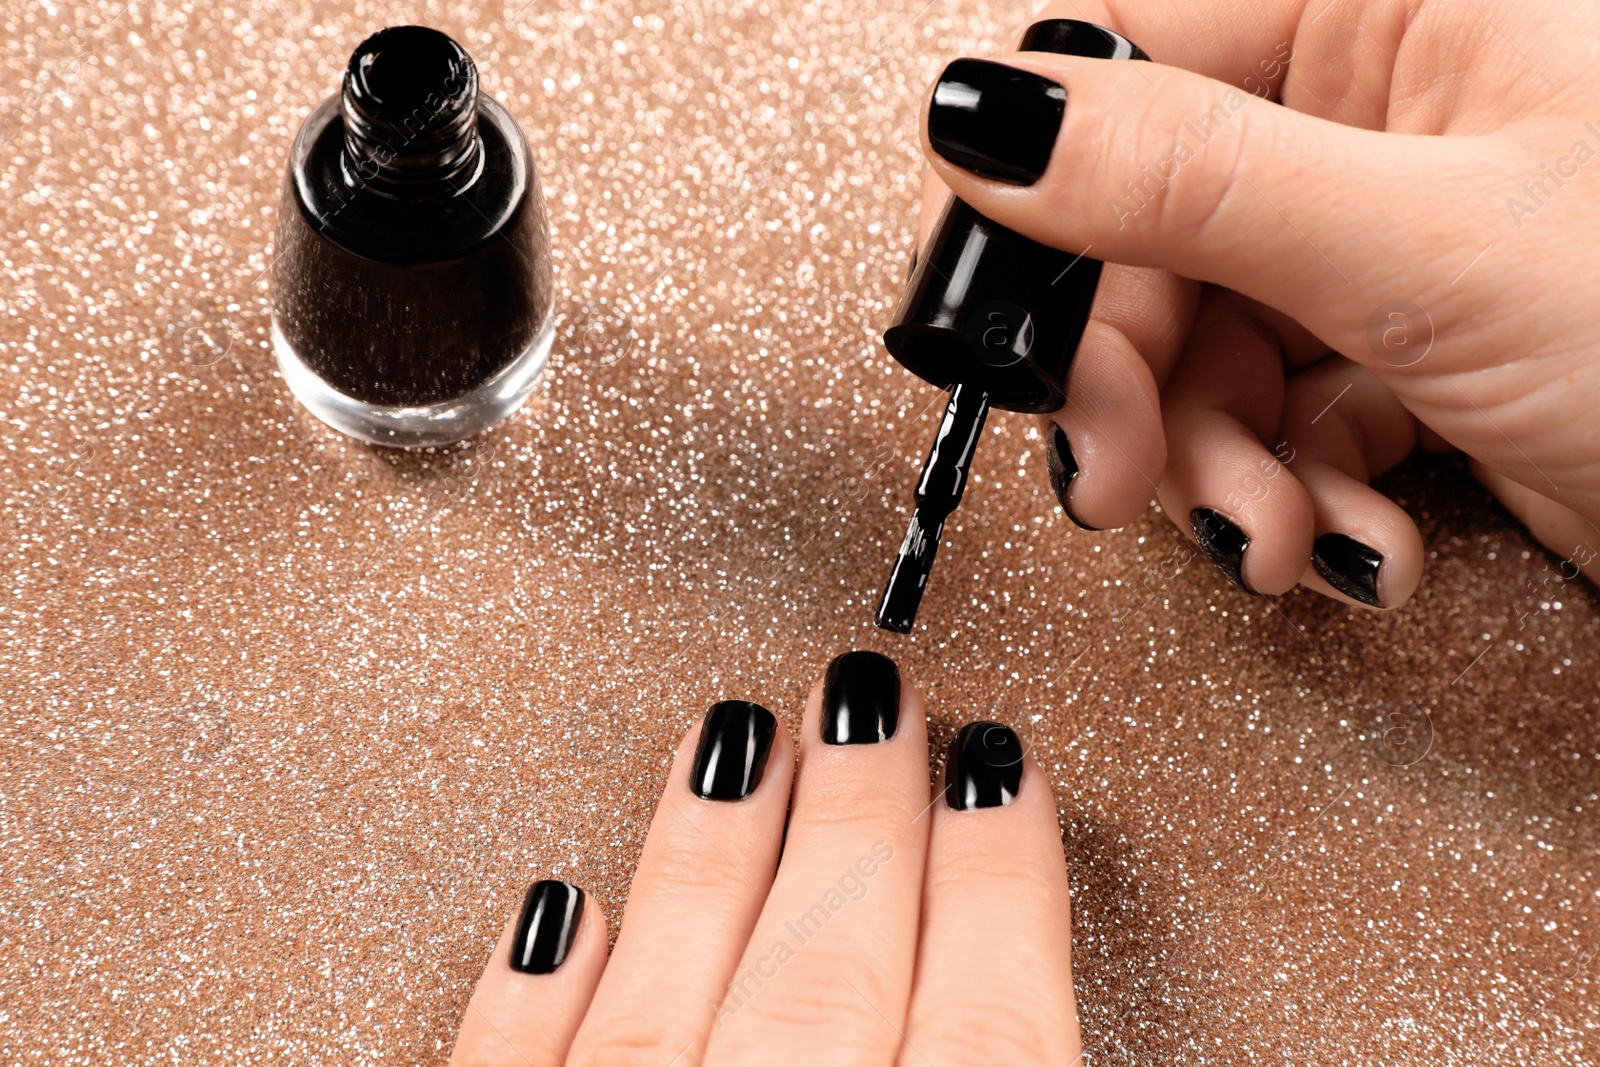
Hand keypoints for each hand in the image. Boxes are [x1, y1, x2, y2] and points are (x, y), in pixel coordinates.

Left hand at [448, 650, 1079, 1065]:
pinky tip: (557, 913)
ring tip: (732, 735)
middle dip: (859, 820)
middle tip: (868, 701)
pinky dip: (531, 1003)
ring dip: (709, 856)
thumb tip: (1039, 1014)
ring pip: (668, 1004)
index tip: (1002, 772)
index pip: (989, 1033)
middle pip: (829, 983)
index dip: (1003, 885)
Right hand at [915, 0, 1599, 607]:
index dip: (1038, 192)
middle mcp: (1383, 94)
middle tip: (1116, 475)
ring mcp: (1387, 222)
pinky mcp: (1403, 332)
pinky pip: (1274, 397)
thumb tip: (989, 116)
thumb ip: (1192, 172)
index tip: (995, 316)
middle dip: (1131, 374)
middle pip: (1148, 224)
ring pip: (1201, 331)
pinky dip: (1284, 482)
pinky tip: (1340, 538)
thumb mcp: (1430, 246)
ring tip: (1264, 538)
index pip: (1130, 53)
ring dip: (1210, 458)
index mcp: (1397, 1)